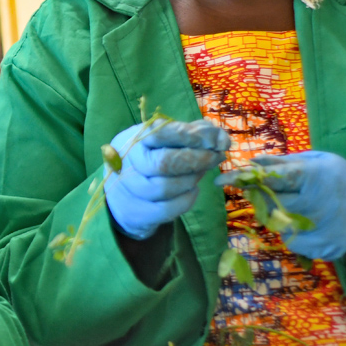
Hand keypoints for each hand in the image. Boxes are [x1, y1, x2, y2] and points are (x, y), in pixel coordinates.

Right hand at [105, 120, 229, 239]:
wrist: (123, 193)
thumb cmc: (151, 159)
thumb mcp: (168, 140)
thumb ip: (197, 134)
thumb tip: (222, 140)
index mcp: (133, 139)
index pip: (162, 133)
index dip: (192, 136)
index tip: (215, 141)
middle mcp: (125, 163)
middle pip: (163, 163)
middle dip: (197, 160)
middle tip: (215, 157)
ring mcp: (127, 189)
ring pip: (164, 188)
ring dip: (191, 180)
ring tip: (199, 173)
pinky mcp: (134, 212)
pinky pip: (166, 209)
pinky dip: (186, 199)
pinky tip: (191, 191)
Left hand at [215, 151, 345, 259]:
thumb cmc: (337, 179)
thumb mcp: (317, 161)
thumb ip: (284, 162)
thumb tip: (252, 163)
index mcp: (314, 176)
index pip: (272, 178)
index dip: (245, 178)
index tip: (221, 181)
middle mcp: (317, 203)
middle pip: (270, 203)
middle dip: (261, 198)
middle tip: (265, 193)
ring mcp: (321, 228)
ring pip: (277, 224)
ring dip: (277, 215)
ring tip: (297, 207)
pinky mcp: (323, 248)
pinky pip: (290, 241)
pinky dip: (291, 232)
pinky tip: (307, 223)